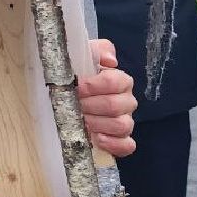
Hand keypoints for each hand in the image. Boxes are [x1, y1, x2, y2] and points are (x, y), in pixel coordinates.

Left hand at [79, 38, 136, 157]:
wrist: (69, 93)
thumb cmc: (78, 74)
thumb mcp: (84, 55)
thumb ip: (98, 50)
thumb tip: (111, 61)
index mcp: (120, 80)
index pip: (115, 81)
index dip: (94, 85)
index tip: (76, 87)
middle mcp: (126, 101)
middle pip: (116, 105)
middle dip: (91, 106)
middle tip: (75, 105)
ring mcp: (125, 121)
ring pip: (122, 125)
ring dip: (98, 124)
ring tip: (82, 121)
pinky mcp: (121, 140)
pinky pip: (127, 146)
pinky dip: (114, 144)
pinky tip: (98, 139)